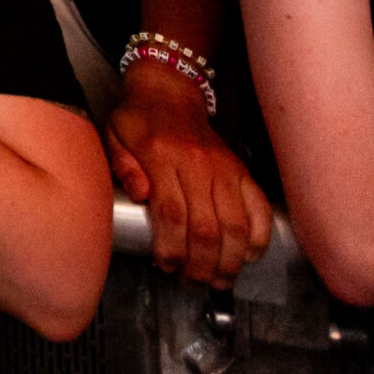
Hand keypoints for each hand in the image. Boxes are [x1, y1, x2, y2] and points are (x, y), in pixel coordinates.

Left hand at [105, 63, 271, 287]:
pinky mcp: (242, 170)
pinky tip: (249, 256)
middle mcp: (197, 164)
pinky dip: (259, 236)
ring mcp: (224, 168)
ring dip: (229, 260)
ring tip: (218, 280)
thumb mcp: (114, 136)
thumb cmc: (137, 120)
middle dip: (199, 264)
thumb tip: (139, 195)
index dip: (171, 248)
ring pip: (235, 225)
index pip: (171, 213)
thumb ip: (122, 166)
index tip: (165, 266)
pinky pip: (258, 208)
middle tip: (191, 282)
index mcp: (161, 156)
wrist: (169, 91)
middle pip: (205, 227)